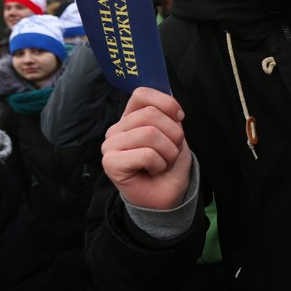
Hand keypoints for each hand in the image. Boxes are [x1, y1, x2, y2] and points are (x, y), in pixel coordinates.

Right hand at [102, 86, 191, 209]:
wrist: (167, 196)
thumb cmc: (169, 165)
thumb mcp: (174, 134)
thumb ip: (168, 115)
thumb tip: (170, 103)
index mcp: (130, 118)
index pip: (142, 94)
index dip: (166, 103)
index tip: (179, 117)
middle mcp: (116, 129)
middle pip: (151, 115)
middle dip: (173, 135)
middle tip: (170, 152)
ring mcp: (110, 146)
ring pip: (150, 134)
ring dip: (167, 152)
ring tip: (162, 163)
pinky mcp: (110, 163)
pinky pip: (146, 154)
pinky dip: (159, 164)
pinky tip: (152, 172)